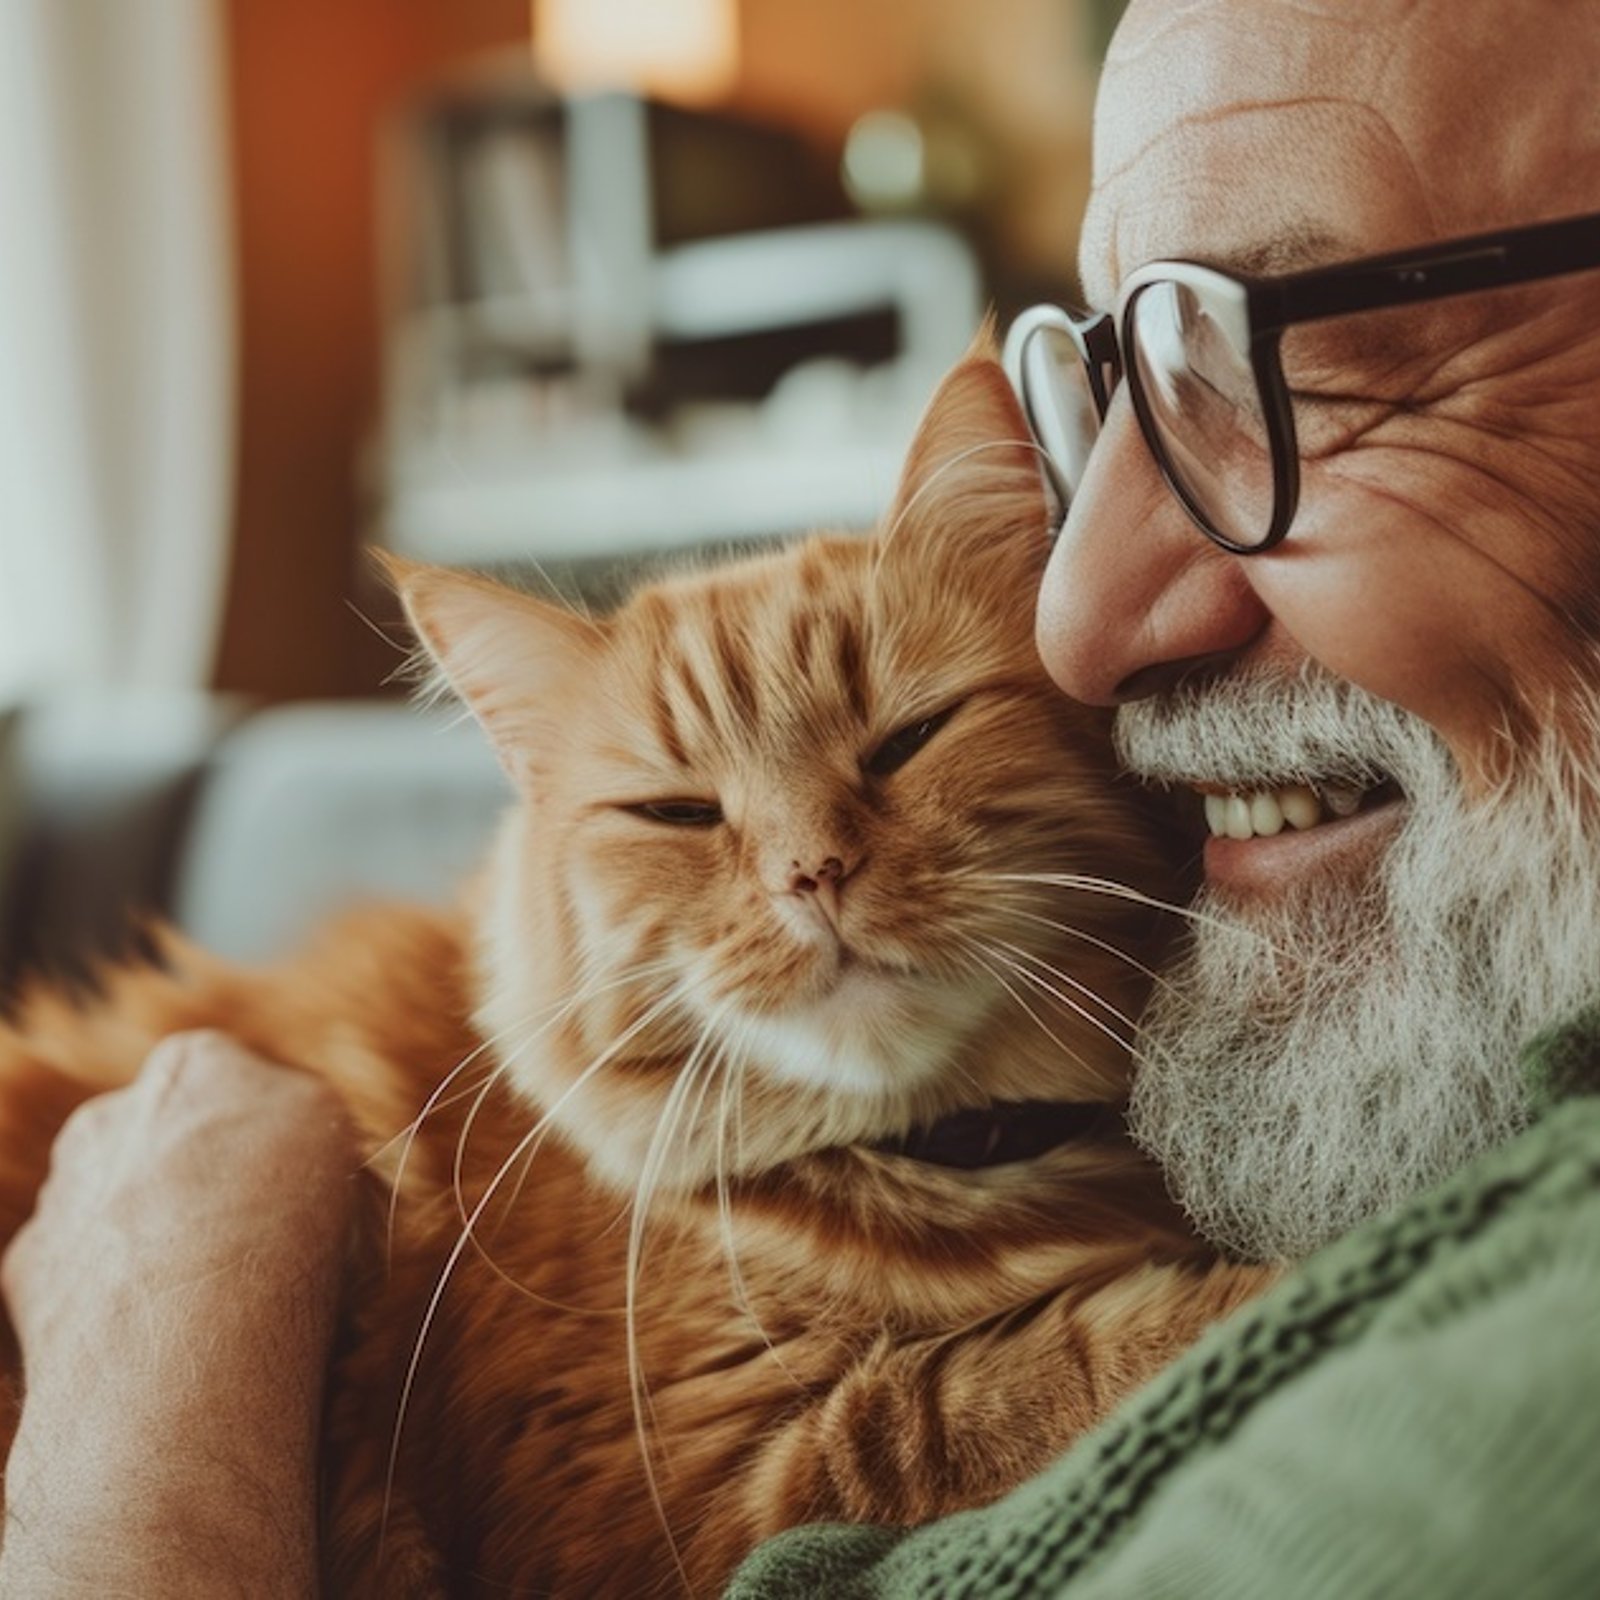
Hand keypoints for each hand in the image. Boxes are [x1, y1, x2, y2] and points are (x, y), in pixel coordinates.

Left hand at [0, 1030, 356, 1597]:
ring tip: (208, 1316)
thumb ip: (307, 1139)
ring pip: (113, 1216)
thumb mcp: (337, 1155)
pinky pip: (75, 1281)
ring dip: (146, 1253)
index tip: (286, 1193)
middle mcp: (120, 1117)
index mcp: (206, 1067)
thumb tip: (304, 1164)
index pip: (229, 1081)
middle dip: (193, 1188)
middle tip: (253, 1256)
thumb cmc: (287, 1230)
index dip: (262, 1141)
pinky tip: (154, 1347)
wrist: (195, 1319)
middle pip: (162, 1144)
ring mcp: (67, 1197)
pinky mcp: (28, 1272)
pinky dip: (108, 1307)